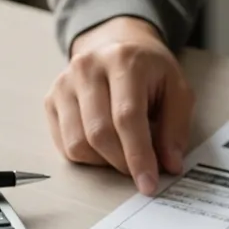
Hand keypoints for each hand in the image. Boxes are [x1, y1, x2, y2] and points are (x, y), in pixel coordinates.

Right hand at [44, 17, 194, 194]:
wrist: (116, 44)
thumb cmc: (149, 71)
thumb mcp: (177, 89)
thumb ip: (176, 127)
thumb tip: (170, 164)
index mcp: (124, 61)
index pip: (127, 117)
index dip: (138, 155)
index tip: (149, 183)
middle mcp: (87, 68)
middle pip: (99, 133)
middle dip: (123, 163)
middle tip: (141, 171)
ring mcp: (64, 83)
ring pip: (78, 144)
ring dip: (105, 162)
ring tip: (124, 153)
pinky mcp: (51, 99)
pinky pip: (65, 145)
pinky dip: (88, 157)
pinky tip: (105, 146)